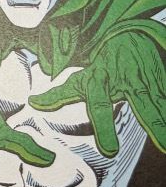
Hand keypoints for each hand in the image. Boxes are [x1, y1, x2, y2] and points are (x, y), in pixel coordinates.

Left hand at [30, 26, 165, 155]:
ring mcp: (147, 81)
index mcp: (101, 82)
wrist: (128, 35)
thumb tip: (34, 103)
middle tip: (164, 147)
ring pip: (160, 101)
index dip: (103, 127)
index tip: (110, 151)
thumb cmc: (102, 66)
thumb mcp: (80, 79)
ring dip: (164, 121)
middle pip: (140, 103)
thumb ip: (59, 95)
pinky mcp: (162, 80)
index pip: (100, 106)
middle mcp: (126, 82)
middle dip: (153, 124)